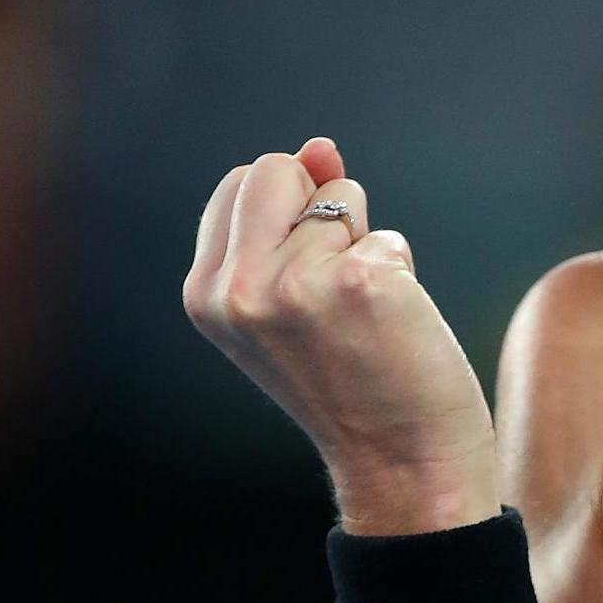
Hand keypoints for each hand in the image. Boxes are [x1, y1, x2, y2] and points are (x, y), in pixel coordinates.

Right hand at [183, 137, 500, 532]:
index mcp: (204, 293)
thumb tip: (320, 146)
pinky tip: (390, 325)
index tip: (302, 278)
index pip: (240, 183)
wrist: (399, 456)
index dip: (287, 212)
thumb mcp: (293, 294)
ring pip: (341, 195)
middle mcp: (235, 290)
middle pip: (276, 167)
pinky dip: (398, 267)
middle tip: (333, 288)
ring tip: (361, 314)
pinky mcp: (355, 282)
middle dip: (317, 206)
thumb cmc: (350, 370)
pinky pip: (385, 235)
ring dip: (363, 242)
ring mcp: (291, 286)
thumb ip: (290, 219)